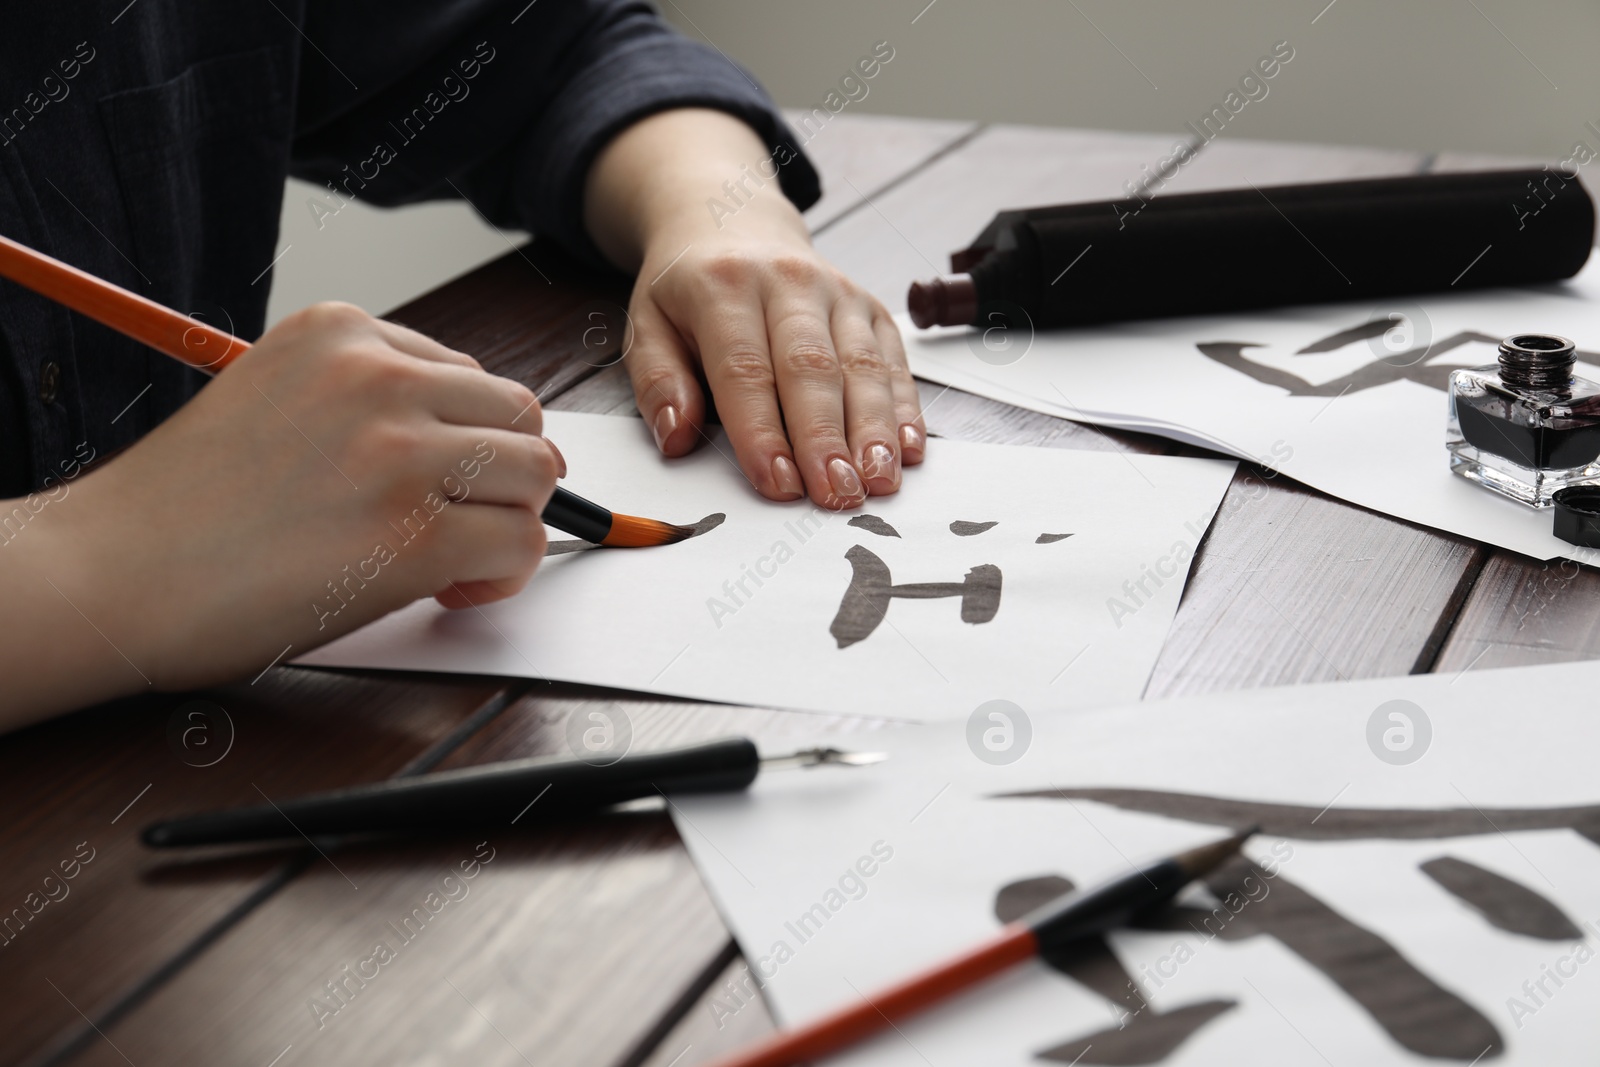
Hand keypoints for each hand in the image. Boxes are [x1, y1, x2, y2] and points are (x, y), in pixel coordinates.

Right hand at [0, 303, 560, 723]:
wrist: (107, 573)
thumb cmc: (182, 509)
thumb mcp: (274, 399)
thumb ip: (364, 403)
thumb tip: (467, 443)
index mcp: (341, 331)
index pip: (468, 376)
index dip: (464, 442)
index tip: (431, 484)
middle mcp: (378, 376)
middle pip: (519, 416)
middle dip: (502, 477)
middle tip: (460, 524)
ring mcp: (400, 451)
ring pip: (536, 475)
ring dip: (509, 523)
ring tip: (455, 560)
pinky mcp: (415, 533)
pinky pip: (520, 544)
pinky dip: (504, 577)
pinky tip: (450, 590)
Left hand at [584, 109, 925, 508]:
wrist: (732, 223)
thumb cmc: (689, 289)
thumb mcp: (647, 324)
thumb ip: (657, 382)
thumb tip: (676, 438)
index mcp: (723, 287)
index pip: (745, 368)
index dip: (763, 431)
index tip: (777, 484)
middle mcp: (788, 282)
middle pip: (812, 368)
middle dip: (827, 438)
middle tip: (837, 493)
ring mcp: (837, 293)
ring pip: (862, 364)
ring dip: (874, 428)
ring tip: (878, 480)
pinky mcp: (870, 308)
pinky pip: (893, 359)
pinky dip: (905, 406)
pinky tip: (910, 448)